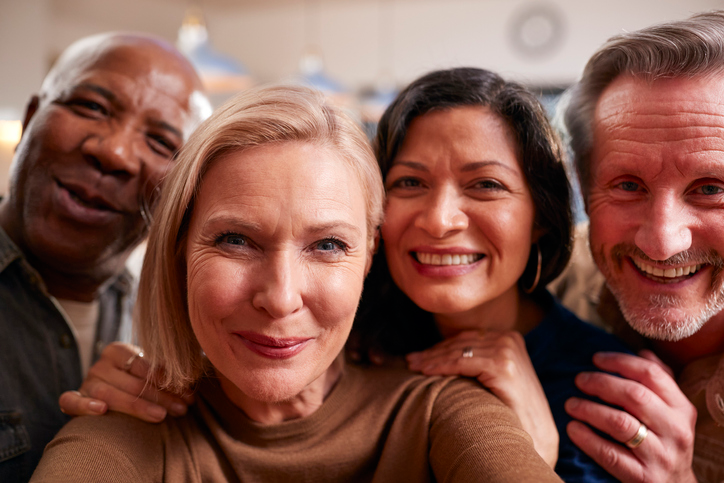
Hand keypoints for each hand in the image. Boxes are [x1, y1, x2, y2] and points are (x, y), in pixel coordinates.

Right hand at [59, 342, 193, 422]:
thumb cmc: (140, 380)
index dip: (169, 381)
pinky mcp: (74, 398)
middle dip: (161, 397)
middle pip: (132, 382)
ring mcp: (86, 382)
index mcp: (118, 350)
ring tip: (161, 416)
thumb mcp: (153, 371)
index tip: (189, 394)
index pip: (145, 366)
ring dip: (137, 406)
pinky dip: (84, 405)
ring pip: (108, 394)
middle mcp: (100, 364)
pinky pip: (71, 401)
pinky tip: (102, 411)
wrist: (113, 388)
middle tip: (182, 409)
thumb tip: (196, 374)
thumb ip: (168, 370)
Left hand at [407, 330, 558, 467]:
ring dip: (432, 359)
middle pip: (460, 342)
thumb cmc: (512, 409)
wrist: (537, 435)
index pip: (467, 339)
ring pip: (458, 351)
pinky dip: (441, 366)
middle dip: (433, 352)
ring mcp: (507, 350)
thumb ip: (478, 361)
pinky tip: (426, 372)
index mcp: (509, 338)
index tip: (419, 356)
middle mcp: (509, 339)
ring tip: (413, 366)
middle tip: (410, 360)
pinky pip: (462, 362)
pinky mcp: (502, 365)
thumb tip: (442, 355)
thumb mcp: (496, 377)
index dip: (440, 347)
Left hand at [565, 350, 695, 481]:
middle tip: (579, 380)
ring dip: (589, 409)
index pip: (651, 374)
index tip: (595, 359)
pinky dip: (587, 438)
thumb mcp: (671, 413)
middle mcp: (676, 430)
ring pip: (620, 423)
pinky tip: (573, 429)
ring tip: (571, 404)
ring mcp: (661, 455)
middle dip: (601, 383)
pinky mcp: (644, 478)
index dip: (620, 361)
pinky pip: (610, 454)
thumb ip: (659, 383)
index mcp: (681, 409)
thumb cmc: (664, 442)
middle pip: (634, 395)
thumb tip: (642, 352)